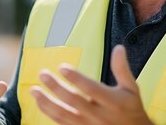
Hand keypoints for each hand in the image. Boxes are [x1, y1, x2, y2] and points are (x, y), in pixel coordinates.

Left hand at [31, 45, 152, 124]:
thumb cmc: (132, 109)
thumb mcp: (131, 89)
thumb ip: (122, 69)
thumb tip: (118, 48)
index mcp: (112, 101)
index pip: (90, 88)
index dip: (75, 78)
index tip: (62, 67)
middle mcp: (99, 115)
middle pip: (72, 101)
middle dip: (55, 87)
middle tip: (42, 74)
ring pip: (63, 115)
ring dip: (46, 102)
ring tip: (34, 90)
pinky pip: (62, 123)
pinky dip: (49, 114)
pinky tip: (41, 104)